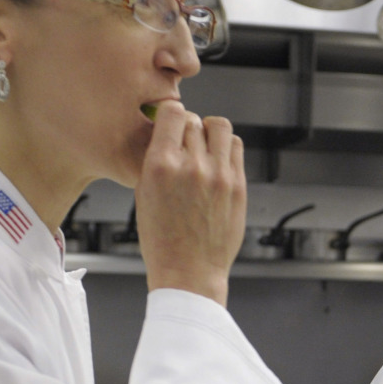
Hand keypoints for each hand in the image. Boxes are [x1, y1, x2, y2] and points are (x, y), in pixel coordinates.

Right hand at [135, 100, 245, 305]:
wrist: (189, 271)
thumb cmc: (162, 238)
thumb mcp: (143, 193)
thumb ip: (155, 158)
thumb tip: (164, 132)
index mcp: (161, 165)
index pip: (173, 112)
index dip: (170, 115)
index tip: (169, 124)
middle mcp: (192, 166)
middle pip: (194, 119)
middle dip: (187, 127)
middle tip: (185, 143)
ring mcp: (219, 175)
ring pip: (220, 126)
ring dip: (210, 131)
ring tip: (205, 147)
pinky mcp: (238, 185)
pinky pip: (236, 147)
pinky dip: (226, 147)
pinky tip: (218, 161)